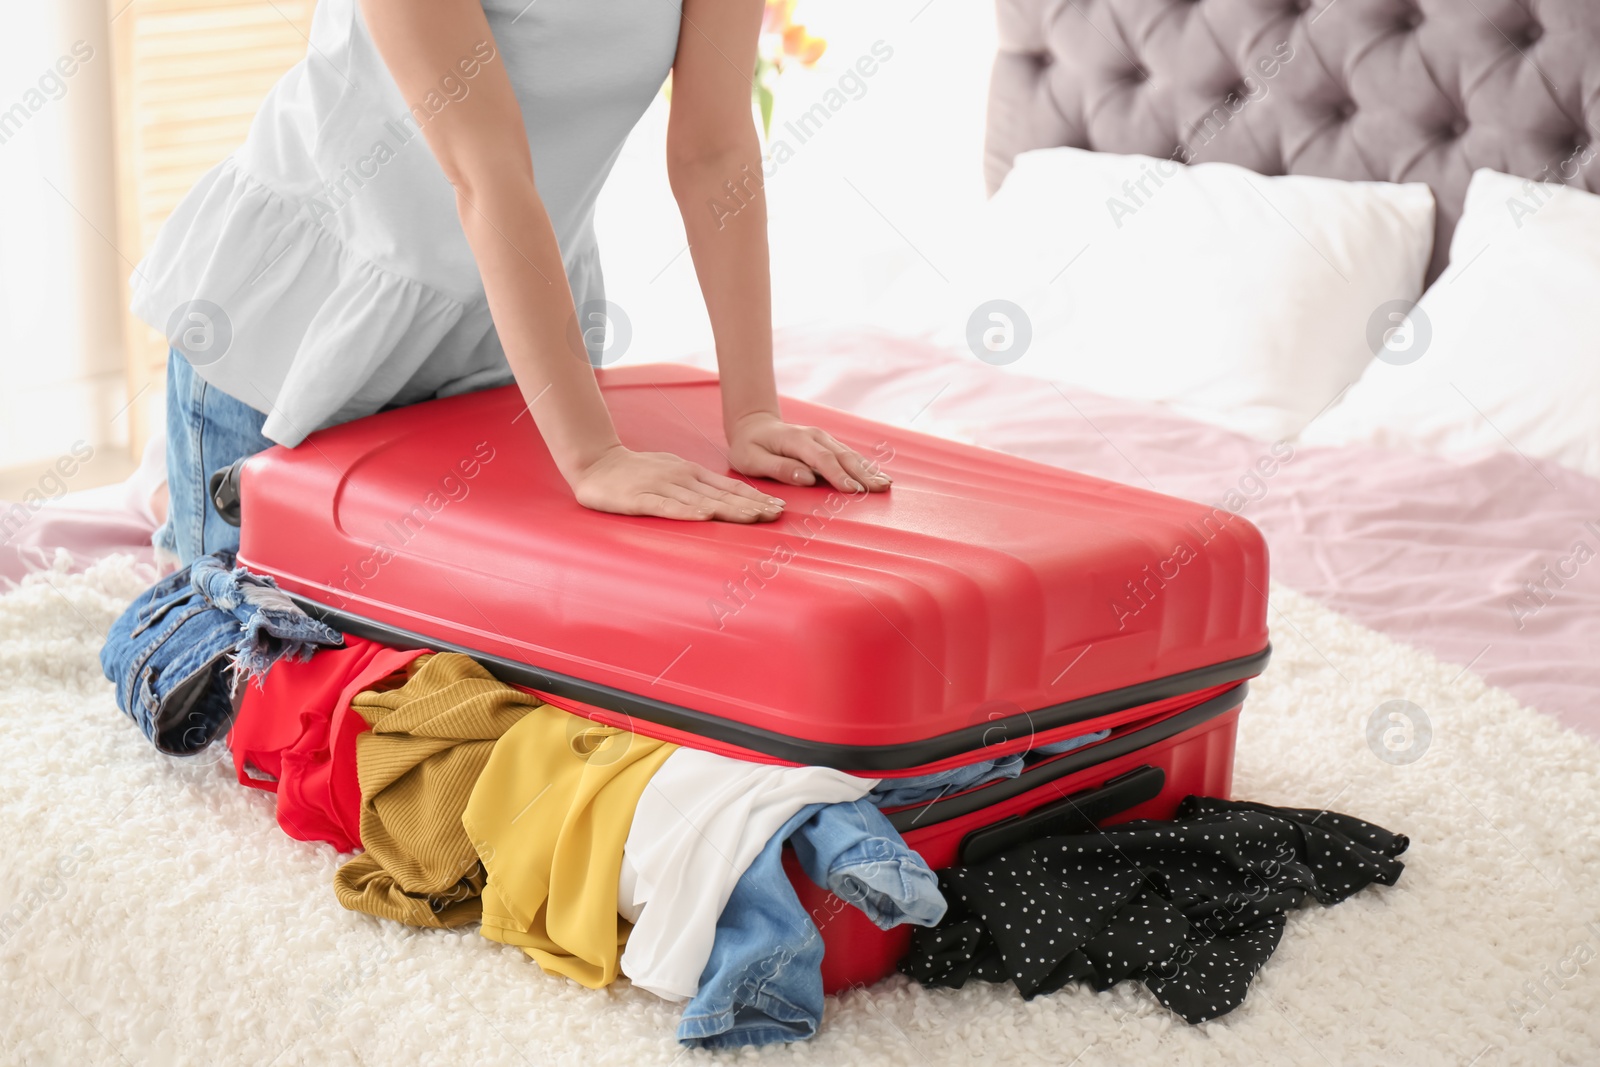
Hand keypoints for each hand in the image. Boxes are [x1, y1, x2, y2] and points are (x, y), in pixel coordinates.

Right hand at [568, 445, 785, 522]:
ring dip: (730, 510)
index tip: (779, 508)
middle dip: (752, 506)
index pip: (730, 487)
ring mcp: (661, 487)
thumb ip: (699, 486)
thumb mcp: (675, 472)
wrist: (597, 463)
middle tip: (778, 516)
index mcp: (692, 473)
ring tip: (755, 518)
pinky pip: (666, 507)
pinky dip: (686, 512)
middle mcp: (682, 478)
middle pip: (722, 495)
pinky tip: (704, 518)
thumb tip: (728, 500)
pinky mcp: (639, 499)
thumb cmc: (639, 472)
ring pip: (701, 501)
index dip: (755, 498)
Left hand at [725, 412, 891, 492]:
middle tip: (879, 490)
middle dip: (862, 474)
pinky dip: (864, 465)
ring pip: (849, 454)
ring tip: (885, 484)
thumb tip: (807, 478)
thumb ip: (779, 468)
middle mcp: (814, 436)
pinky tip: (878, 475)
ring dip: (868, 470)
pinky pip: (848, 454)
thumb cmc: (749, 447)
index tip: (852, 491)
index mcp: (796, 440)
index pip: (822, 459)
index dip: (838, 475)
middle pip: (842, 456)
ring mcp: (823, 438)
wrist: (753, 426)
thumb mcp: (752, 460)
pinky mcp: (827, 443)